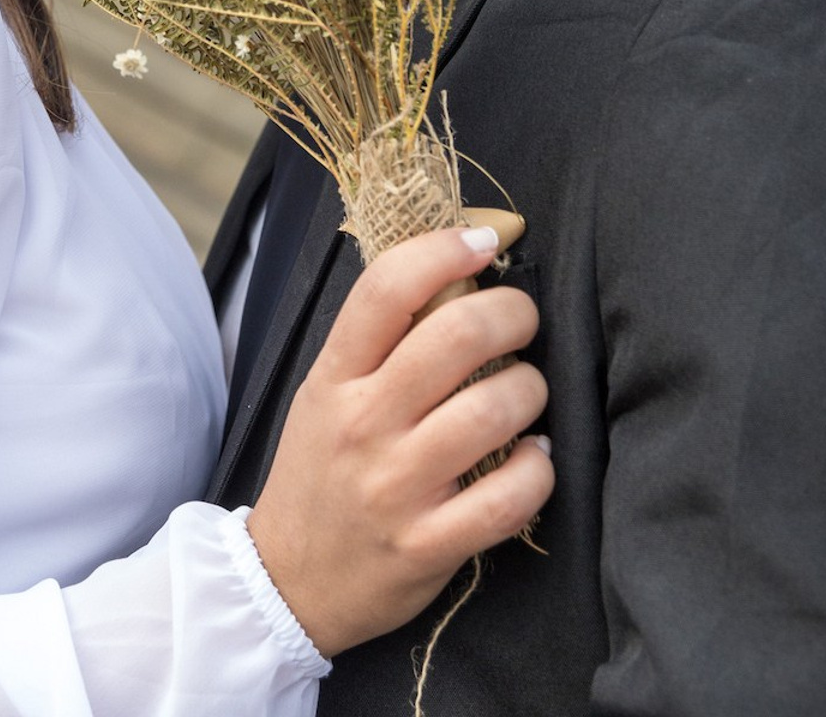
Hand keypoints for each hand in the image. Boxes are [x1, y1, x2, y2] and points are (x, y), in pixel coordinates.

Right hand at [246, 226, 552, 657]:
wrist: (287, 581)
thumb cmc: (319, 472)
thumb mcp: (325, 392)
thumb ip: (377, 342)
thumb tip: (455, 274)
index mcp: (335, 376)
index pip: (388, 288)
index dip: (445, 249)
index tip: (484, 243)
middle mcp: (363, 423)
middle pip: (456, 336)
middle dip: (512, 313)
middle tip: (522, 318)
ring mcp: (396, 486)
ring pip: (493, 410)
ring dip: (530, 389)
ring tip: (527, 392)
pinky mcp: (429, 545)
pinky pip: (508, 497)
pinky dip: (538, 469)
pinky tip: (535, 456)